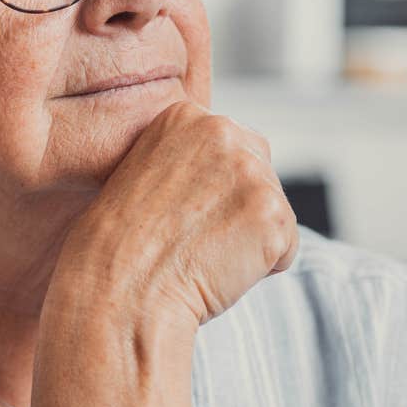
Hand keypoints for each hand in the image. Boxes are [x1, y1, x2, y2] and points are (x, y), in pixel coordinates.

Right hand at [51, 100, 299, 327]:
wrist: (119, 291)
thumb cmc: (122, 248)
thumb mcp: (146, 175)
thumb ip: (191, 160)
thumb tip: (228, 178)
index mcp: (185, 115)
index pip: (233, 146)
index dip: (213, 190)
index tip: (179, 213)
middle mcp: (222, 131)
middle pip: (262, 170)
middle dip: (240, 207)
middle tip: (194, 237)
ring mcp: (251, 172)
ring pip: (275, 210)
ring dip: (250, 239)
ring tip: (202, 254)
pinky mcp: (274, 214)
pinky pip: (287, 247)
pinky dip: (263, 268)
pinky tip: (220, 270)